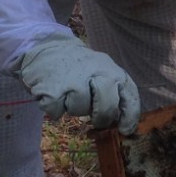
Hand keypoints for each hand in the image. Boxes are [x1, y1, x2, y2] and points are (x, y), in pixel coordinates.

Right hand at [15, 36, 141, 133]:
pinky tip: (53, 95)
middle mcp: (94, 73)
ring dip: (73, 108)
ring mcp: (72, 80)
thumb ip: (112, 91)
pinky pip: (57, 111)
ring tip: (67, 94)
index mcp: (111, 70)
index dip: (130, 116)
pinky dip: (54, 109)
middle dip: (102, 117)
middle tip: (96, 120)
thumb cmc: (78, 67)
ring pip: (80, 110)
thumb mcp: (100, 71)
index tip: (125, 130)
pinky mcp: (52, 89)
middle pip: (106, 106)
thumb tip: (120, 120)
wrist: (45, 46)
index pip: (128, 94)